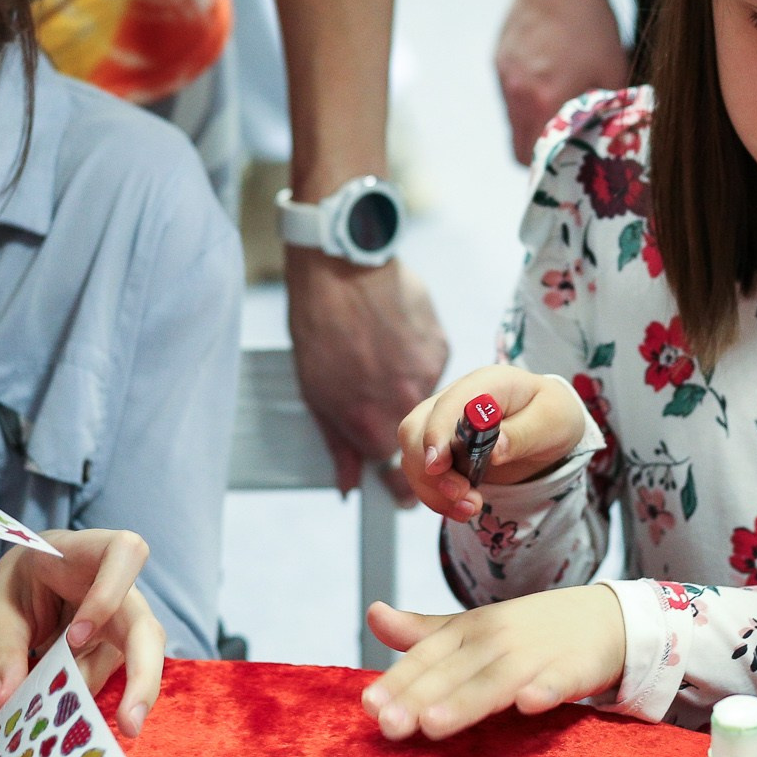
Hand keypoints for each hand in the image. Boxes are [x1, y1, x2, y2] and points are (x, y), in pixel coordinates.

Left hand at [0, 531, 166, 735]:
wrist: (36, 581)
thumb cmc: (23, 582)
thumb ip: (3, 651)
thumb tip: (4, 701)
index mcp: (89, 554)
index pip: (123, 553)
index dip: (108, 594)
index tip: (75, 635)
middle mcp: (121, 590)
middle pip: (148, 626)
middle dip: (143, 675)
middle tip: (129, 724)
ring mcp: (125, 624)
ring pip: (140, 662)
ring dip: (118, 699)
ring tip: (88, 734)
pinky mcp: (119, 652)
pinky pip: (112, 681)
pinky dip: (90, 702)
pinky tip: (70, 723)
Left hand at [286, 252, 447, 497]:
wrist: (342, 269)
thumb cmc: (319, 327)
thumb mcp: (315, 394)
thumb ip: (338, 448)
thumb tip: (348, 487)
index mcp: (372, 426)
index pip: (401, 478)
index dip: (399, 481)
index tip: (401, 487)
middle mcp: (408, 408)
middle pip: (421, 443)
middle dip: (410, 437)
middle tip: (381, 406)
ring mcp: (429, 376)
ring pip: (429, 404)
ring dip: (407, 392)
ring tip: (379, 361)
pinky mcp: (441, 347)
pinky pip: (433, 370)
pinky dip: (415, 362)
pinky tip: (394, 340)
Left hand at [358, 586, 623, 738]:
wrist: (604, 618)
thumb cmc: (528, 631)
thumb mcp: (472, 627)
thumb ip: (422, 631)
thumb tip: (372, 614)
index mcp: (469, 630)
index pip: (427, 657)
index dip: (399, 681)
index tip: (370, 706)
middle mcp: (496, 639)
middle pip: (454, 673)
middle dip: (420, 698)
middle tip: (390, 725)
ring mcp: (536, 653)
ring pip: (496, 680)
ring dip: (466, 701)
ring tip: (434, 723)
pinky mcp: (574, 668)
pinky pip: (558, 682)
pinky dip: (545, 690)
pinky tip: (529, 704)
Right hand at [395, 364, 589, 517]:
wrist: (548, 427)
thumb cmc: (551, 415)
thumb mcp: (552, 422)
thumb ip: (523, 434)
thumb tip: (494, 451)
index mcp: (486, 384)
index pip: (447, 404)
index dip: (437, 433)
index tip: (437, 465)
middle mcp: (455, 401)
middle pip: (415, 429)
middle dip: (430, 469)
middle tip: (463, 495)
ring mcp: (443, 426)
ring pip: (412, 456)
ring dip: (434, 489)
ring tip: (470, 508)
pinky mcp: (441, 451)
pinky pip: (422, 475)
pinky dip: (437, 497)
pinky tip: (462, 508)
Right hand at [495, 0, 628, 164]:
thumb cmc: (592, 23)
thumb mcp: (613, 69)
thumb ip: (610, 108)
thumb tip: (614, 135)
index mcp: (544, 102)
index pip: (530, 159)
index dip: (546, 167)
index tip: (563, 164)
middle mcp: (516, 94)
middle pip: (517, 145)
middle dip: (538, 150)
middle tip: (563, 142)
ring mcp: (504, 75)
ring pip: (513, 117)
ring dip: (533, 118)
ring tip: (559, 98)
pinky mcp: (499, 58)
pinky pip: (510, 90)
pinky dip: (526, 91)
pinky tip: (549, 70)